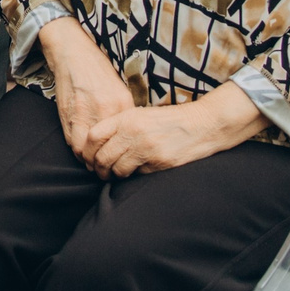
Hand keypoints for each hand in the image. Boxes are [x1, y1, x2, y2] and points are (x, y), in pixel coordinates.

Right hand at [40, 17, 132, 164]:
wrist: (73, 54)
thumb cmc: (97, 71)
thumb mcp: (119, 89)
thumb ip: (124, 111)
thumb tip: (128, 135)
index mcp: (122, 104)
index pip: (124, 141)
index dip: (121, 156)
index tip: (119, 162)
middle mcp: (105, 111)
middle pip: (105, 150)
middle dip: (103, 164)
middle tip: (104, 169)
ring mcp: (85, 113)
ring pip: (86, 150)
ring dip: (88, 159)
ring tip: (91, 161)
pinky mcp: (68, 114)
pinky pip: (72, 141)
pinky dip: (76, 149)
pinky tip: (81, 149)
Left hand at [85, 86, 265, 177]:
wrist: (202, 124)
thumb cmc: (169, 121)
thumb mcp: (141, 115)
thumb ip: (119, 126)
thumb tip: (96, 146)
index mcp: (127, 117)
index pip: (93, 136)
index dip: (86, 151)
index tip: (88, 158)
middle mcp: (134, 132)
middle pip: (102, 157)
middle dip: (98, 169)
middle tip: (100, 173)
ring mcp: (146, 148)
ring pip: (117, 170)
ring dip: (115, 175)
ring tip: (117, 174)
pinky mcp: (159, 163)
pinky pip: (138, 175)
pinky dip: (135, 176)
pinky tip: (139, 171)